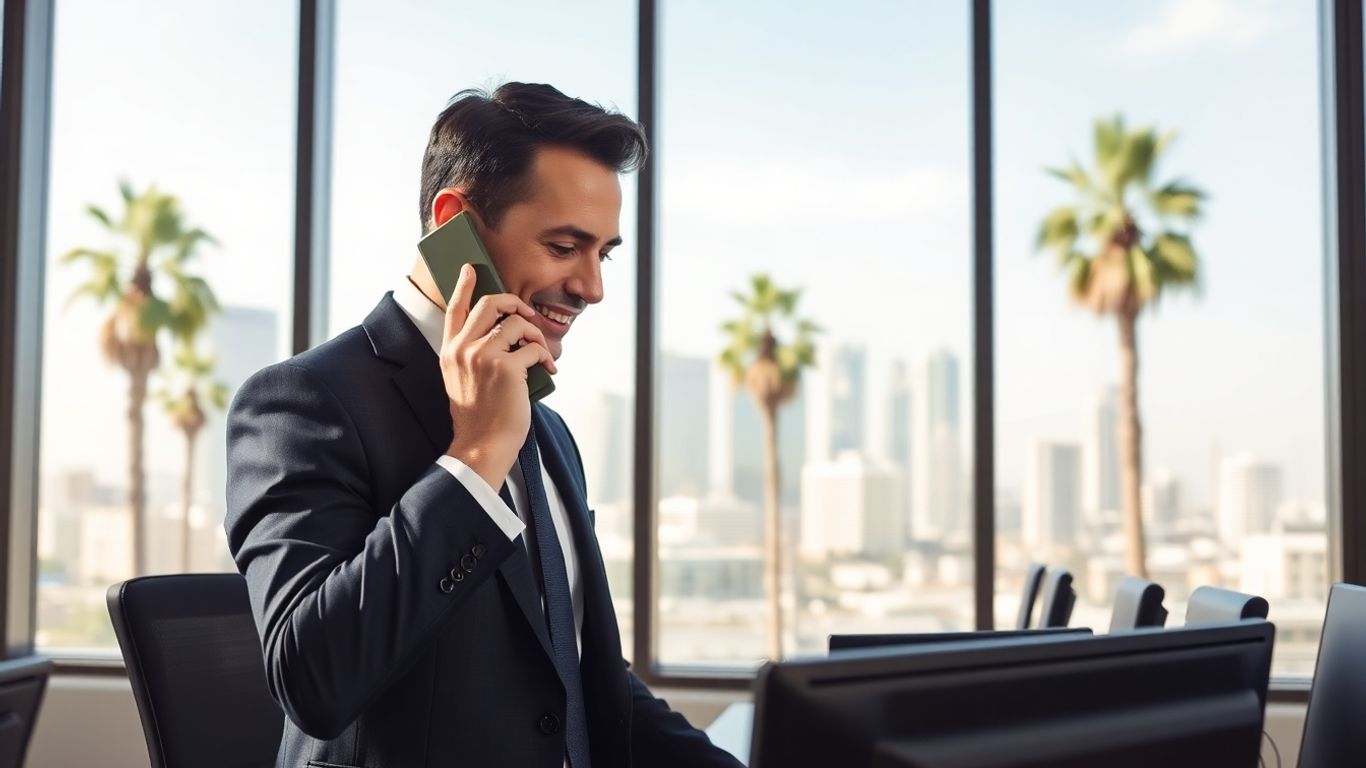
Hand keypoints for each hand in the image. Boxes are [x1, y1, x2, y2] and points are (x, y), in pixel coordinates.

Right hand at [441, 264, 557, 488]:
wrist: (482, 444)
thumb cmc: (479, 416)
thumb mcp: (461, 379)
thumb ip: (471, 354)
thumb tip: (500, 332)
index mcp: (449, 351)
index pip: (454, 309)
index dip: (463, 286)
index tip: (470, 269)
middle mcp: (462, 349)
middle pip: (490, 304)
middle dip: (515, 303)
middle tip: (527, 314)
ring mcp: (483, 356)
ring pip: (516, 322)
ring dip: (536, 334)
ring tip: (541, 354)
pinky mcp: (506, 367)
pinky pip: (533, 347)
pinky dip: (546, 356)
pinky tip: (548, 369)